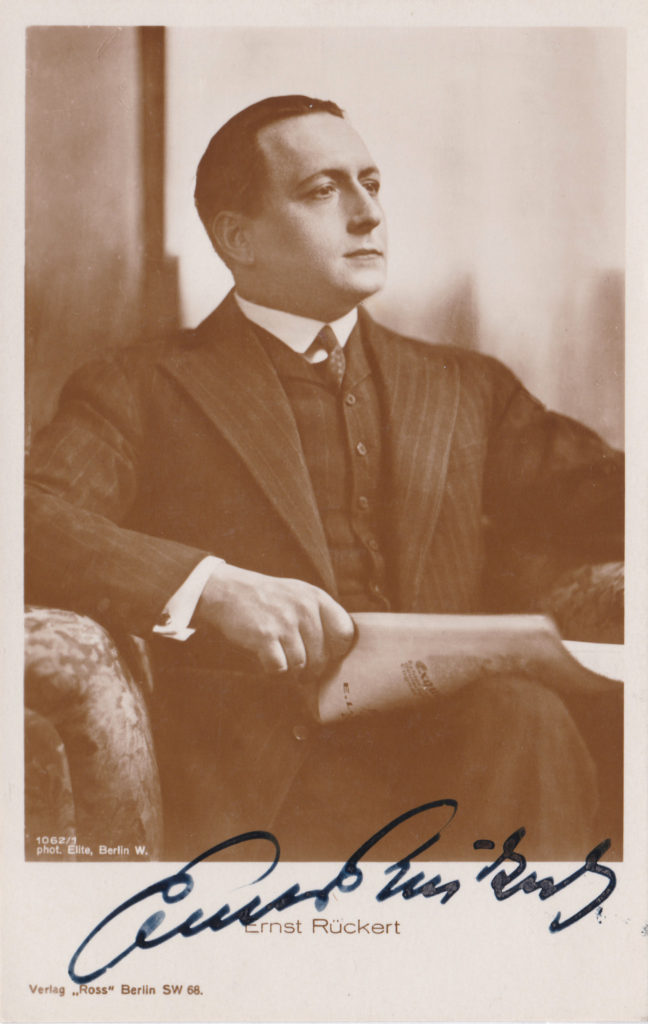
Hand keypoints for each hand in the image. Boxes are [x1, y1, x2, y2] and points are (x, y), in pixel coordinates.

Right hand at [193, 564, 354, 675]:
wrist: (228, 591)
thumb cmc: (268, 599)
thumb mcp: (299, 595)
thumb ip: (320, 616)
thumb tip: (336, 654)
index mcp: (316, 598)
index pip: (345, 633)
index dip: (337, 651)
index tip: (325, 656)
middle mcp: (304, 608)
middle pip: (322, 657)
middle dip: (312, 670)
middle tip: (302, 672)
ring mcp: (284, 622)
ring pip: (301, 666)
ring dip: (292, 673)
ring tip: (285, 666)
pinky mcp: (264, 636)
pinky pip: (280, 669)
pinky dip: (274, 672)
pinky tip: (269, 662)